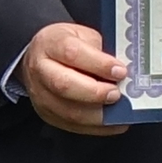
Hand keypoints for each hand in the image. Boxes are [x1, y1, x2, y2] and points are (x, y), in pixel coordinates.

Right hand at [17, 20, 128, 134]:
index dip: (98, 64)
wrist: (39, 58)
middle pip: (64, 85)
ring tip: (118, 108)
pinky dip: (97, 127)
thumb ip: (101, 50)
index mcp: (50, 43)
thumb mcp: (83, 35)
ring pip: (68, 111)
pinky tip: (114, 122)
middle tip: (116, 93)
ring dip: (98, 114)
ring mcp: (41, 95)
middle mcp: (40, 70)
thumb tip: (122, 70)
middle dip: (96, 92)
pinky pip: (73, 126)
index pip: (72, 53)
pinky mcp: (48, 114)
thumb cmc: (65, 45)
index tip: (119, 71)